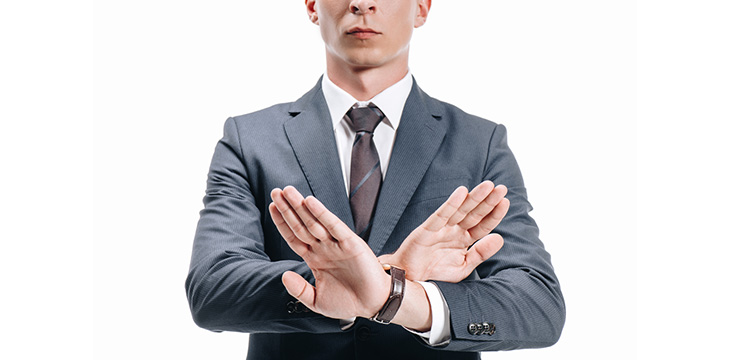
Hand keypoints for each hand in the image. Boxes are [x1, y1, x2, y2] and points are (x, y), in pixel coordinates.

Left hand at [269, 186, 389, 319]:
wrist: (373, 305)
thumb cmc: (347, 302)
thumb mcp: (317, 301)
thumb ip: (299, 290)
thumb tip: (284, 275)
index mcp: (314, 258)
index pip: (293, 236)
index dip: (282, 222)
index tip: (271, 207)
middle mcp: (324, 248)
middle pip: (301, 224)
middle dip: (288, 208)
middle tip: (276, 192)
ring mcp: (336, 244)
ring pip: (314, 222)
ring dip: (301, 206)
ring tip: (288, 191)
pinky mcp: (351, 243)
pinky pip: (334, 226)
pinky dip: (323, 214)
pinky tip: (311, 202)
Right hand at [379, 181, 508, 282]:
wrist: (411, 282)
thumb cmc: (435, 274)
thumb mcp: (463, 267)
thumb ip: (481, 253)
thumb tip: (499, 238)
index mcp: (463, 240)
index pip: (483, 225)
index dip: (494, 214)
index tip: (506, 202)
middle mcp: (453, 231)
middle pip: (474, 213)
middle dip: (488, 201)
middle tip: (501, 188)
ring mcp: (440, 229)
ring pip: (460, 210)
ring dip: (474, 198)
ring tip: (488, 186)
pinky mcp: (426, 230)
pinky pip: (441, 215)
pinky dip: (451, 204)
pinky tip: (462, 192)